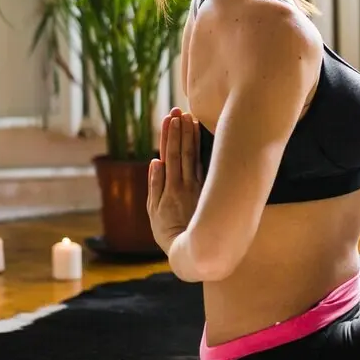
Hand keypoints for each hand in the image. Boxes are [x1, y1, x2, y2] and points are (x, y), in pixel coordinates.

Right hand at [148, 107, 202, 253]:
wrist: (193, 250)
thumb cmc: (169, 233)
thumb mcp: (154, 212)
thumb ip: (154, 186)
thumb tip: (155, 161)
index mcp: (170, 188)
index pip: (170, 155)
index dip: (170, 136)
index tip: (170, 118)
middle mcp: (184, 184)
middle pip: (182, 151)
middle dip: (180, 129)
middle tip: (180, 110)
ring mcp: (196, 187)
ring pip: (193, 156)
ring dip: (191, 136)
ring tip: (190, 118)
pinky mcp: (205, 192)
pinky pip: (203, 166)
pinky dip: (201, 151)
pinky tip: (200, 138)